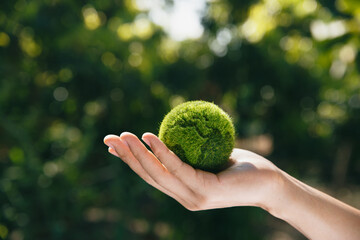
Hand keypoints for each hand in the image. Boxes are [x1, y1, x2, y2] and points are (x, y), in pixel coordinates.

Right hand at [103, 132, 281, 210]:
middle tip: (109, 139)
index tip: (114, 145)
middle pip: (149, 176)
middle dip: (127, 157)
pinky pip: (179, 168)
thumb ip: (189, 152)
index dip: (130, 161)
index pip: (151, 176)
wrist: (270, 184)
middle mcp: (184, 198)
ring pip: (159, 174)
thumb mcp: (208, 156)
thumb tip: (175, 131)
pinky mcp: (206, 192)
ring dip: (139, 154)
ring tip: (124, 136)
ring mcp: (194, 198)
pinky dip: (162, 152)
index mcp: (183, 190)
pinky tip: (150, 136)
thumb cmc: (241, 167)